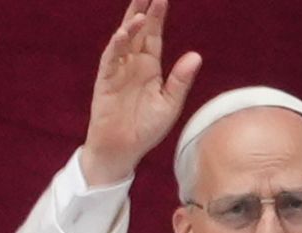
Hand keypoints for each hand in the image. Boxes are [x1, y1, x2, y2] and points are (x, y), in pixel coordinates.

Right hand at [81, 0, 202, 186]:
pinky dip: (116, 47)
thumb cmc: (146, 129)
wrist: (123, 150)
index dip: (158, 16)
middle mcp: (133, 64)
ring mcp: (118, 71)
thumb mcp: (170, 104)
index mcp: (150, 67)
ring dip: (131, 26)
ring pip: (123, 41)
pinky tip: (122, 34)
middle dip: (143, 10)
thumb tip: (196, 55)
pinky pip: (110, 60)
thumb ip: (181, 80)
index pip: (154, 35)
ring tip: (141, 11)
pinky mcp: (106, 82)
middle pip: (138, 31)